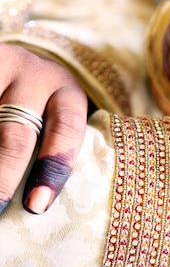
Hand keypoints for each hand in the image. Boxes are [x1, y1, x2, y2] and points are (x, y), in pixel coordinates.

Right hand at [0, 43, 86, 214]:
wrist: (15, 59)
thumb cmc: (39, 102)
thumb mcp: (53, 116)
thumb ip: (48, 146)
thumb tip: (32, 204)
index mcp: (66, 91)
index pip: (66, 129)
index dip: (53, 168)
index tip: (36, 206)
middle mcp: (34, 74)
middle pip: (18, 132)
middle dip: (3, 175)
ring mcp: (0, 63)